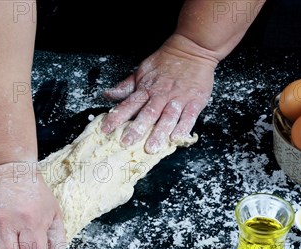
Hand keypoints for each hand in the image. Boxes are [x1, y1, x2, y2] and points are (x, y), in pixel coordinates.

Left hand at [101, 34, 217, 152]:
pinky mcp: (195, 101)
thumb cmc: (165, 62)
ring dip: (159, 133)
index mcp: (146, 89)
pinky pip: (189, 117)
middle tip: (127, 143)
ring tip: (152, 148)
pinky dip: (183, 128)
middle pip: (147, 114)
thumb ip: (126, 87)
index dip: (116, 117)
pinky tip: (176, 139)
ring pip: (167, 118)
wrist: (192, 49)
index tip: (105, 129)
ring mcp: (178, 99)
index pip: (128, 105)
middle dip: (136, 129)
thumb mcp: (142, 71)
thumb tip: (107, 95)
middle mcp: (161, 95)